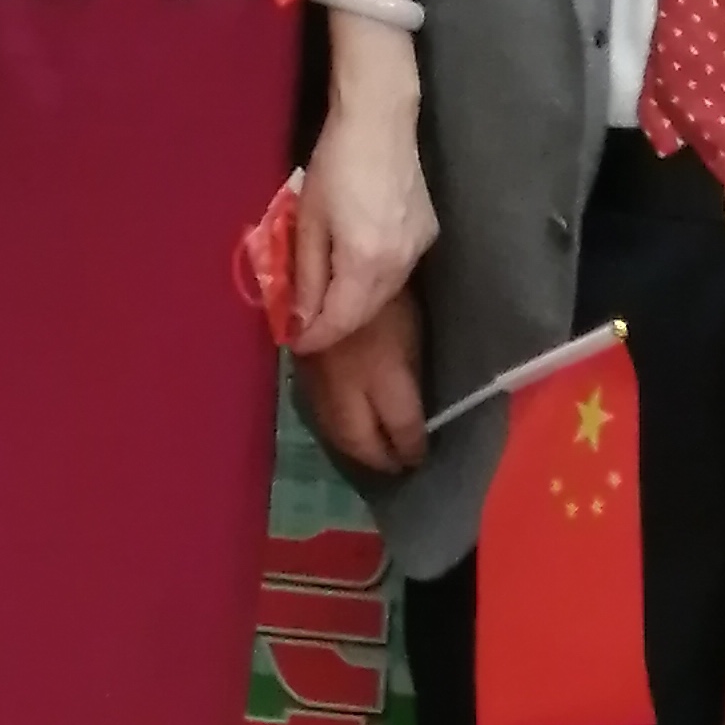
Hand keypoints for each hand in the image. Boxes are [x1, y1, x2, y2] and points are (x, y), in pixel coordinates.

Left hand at [287, 86, 436, 352]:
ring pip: (382, 296)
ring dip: (354, 304)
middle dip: (334, 324)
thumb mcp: (309, 221)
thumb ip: (305, 274)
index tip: (293, 341)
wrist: (380, 121)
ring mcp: (418, 251)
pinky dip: (372, 281)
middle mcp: (399, 265)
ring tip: (324, 300)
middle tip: (304, 325)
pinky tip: (354, 270)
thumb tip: (299, 316)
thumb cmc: (335, 164)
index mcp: (366, 262)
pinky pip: (396, 273)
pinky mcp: (428, 235)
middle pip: (364, 313)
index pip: (341, 320)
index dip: (315, 336)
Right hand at [300, 291, 428, 479]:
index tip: (421, 456)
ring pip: (335, 432)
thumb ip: (410, 374)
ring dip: (355, 450)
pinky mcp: (303, 370)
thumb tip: (416, 412)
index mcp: (381, 371)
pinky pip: (319, 413)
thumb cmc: (388, 290)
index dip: (413, 447)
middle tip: (397, 467)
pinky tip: (348, 431)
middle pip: (361, 439)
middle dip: (380, 459)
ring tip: (374, 457)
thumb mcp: (411, 331)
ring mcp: (319, 378)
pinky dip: (336, 431)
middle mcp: (346, 383)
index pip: (401, 426)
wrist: (331, 257)